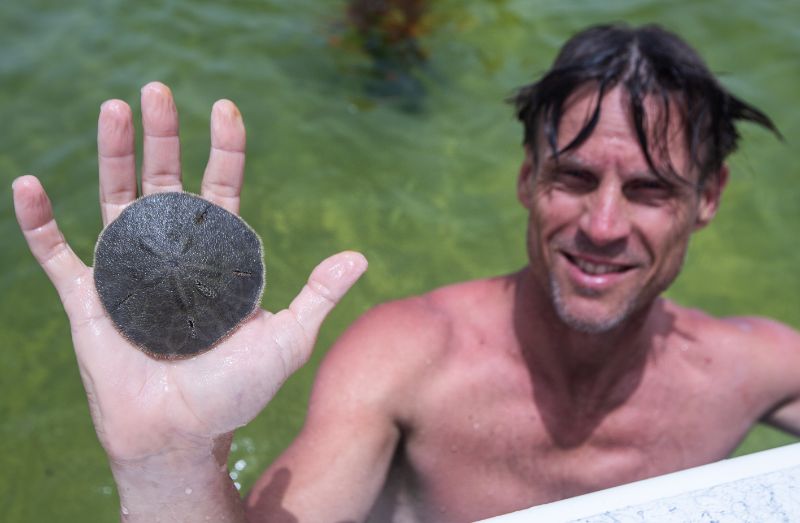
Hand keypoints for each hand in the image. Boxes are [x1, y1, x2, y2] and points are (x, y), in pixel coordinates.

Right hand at [12, 82, 366, 465]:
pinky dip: (39, 222)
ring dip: (111, 155)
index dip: (224, 149)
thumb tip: (360, 257)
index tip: (225, 108)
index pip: (220, 188)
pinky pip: (56, 254)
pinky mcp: (87, 297)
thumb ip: (317, 296)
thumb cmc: (235, 393)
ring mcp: (126, 272)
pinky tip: (28, 185)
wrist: (180, 435)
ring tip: (113, 109)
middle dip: (161, 135)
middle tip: (158, 90)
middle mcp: (171, 254)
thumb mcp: (285, 340)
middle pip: (164, 181)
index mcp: (217, 258)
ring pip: (113, 199)